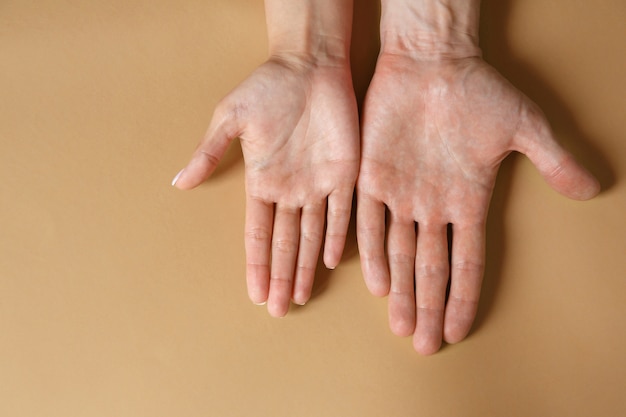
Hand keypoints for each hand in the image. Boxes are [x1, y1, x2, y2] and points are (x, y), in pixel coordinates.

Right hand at [173, 57, 358, 316]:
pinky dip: (337, 237)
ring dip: (306, 266)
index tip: (254, 293)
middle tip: (279, 310)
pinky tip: (329, 261)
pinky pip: (342, 212)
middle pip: (285, 243)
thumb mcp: (231, 118)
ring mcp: (318, 184)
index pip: (258, 233)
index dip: (256, 264)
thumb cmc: (267, 88)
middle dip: (281, 276)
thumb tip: (178, 182)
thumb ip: (210, 152)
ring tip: (300, 296)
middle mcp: (290, 190)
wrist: (308, 65)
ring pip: (312, 236)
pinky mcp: (345, 173)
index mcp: (262, 181)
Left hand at [357, 53, 599, 353]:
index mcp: (467, 201)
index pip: (466, 262)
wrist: (432, 61)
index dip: (462, 298)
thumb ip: (553, 158)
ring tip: (402, 326)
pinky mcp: (372, 177)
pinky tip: (376, 283)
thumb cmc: (478, 91)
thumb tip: (592, 189)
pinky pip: (370, 222)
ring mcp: (401, 193)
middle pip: (430, 269)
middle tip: (423, 346)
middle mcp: (432, 206)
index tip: (457, 331)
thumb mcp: (523, 125)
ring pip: (399, 254)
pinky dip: (372, 252)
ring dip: (400, 291)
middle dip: (427, 307)